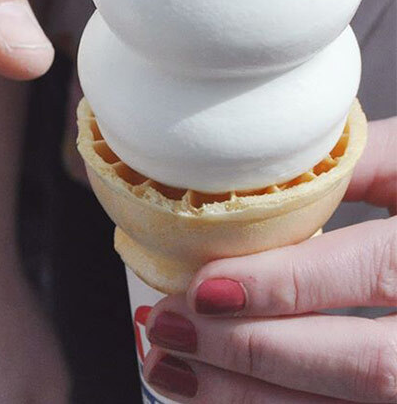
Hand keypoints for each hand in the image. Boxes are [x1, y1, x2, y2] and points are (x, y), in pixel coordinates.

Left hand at [142, 117, 396, 402]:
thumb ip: (362, 161)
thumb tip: (263, 176)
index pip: (373, 274)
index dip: (285, 287)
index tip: (204, 285)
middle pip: (367, 367)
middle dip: (252, 352)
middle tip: (166, 326)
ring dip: (249, 403)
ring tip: (171, 371)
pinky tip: (221, 403)